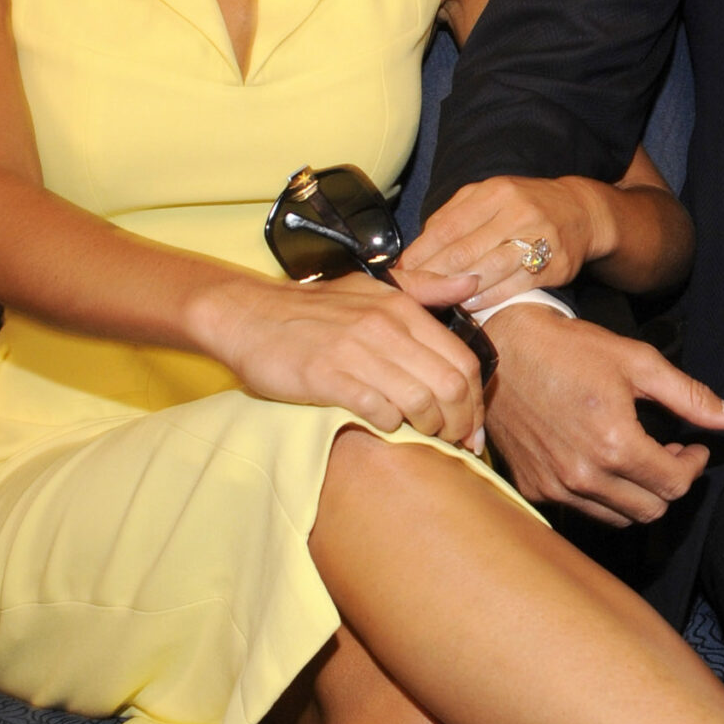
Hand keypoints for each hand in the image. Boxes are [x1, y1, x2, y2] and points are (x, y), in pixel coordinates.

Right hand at [199, 269, 486, 447]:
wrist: (248, 315)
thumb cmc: (314, 310)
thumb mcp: (372, 288)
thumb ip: (425, 288)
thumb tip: (475, 282)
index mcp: (402, 309)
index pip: (463, 360)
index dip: (476, 401)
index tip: (473, 425)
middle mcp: (385, 327)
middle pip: (450, 385)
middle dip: (461, 422)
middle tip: (457, 441)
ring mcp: (356, 351)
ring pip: (420, 400)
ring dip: (430, 428)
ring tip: (427, 438)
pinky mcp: (327, 376)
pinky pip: (378, 409)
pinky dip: (391, 425)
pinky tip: (387, 428)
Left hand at [397, 175, 610, 310]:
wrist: (580, 212)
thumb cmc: (524, 207)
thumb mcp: (488, 199)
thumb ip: (453, 219)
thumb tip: (415, 252)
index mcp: (493, 192)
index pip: (446, 227)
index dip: (420, 255)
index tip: (400, 275)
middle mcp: (515, 211)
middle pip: (463, 251)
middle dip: (432, 276)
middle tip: (412, 295)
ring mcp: (537, 237)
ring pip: (487, 269)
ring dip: (457, 290)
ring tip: (436, 303)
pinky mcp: (555, 263)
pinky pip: (514, 286)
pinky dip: (488, 298)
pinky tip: (470, 306)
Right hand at [484, 305, 723, 525]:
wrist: (500, 350)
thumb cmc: (569, 350)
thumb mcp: (637, 362)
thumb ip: (691, 397)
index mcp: (615, 444)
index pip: (675, 484)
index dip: (693, 466)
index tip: (693, 445)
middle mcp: (584, 476)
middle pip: (651, 510)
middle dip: (669, 483)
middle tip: (668, 451)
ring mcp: (555, 487)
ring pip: (619, 518)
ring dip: (638, 494)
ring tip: (637, 457)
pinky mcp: (533, 489)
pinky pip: (583, 511)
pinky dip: (602, 495)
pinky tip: (602, 461)